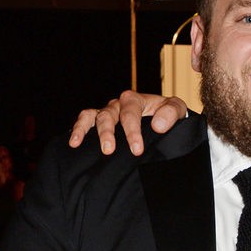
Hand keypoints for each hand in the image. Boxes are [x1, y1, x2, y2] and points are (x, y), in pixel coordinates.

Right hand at [69, 91, 188, 155]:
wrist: (163, 120)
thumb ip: (171, 113)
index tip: (136, 150)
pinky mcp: (100, 120)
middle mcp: (119, 104)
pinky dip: (78, 129)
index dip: (132, 131)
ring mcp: (108, 112)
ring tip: (86, 146)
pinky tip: (74, 143)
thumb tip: (157, 126)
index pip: (131, 113)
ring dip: (90, 131)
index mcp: (136, 100)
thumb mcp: (177, 110)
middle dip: (108, 133)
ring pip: (95, 117)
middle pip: (109, 115)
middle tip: (109, 151)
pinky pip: (86, 120)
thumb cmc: (167, 115)